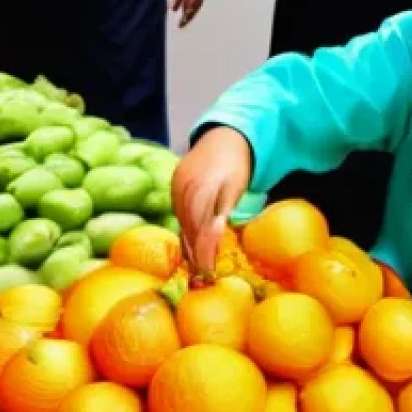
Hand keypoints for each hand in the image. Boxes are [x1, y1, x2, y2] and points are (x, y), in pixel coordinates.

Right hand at [171, 126, 251, 274]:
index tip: (210, 270)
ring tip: (198, 267)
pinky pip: (178, 213)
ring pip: (181, 221)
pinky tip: (190, 246)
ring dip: (189, 245)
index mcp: (203, 186)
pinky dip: (185, 230)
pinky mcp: (174, 186)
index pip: (201, 224)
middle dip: (196, 252)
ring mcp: (177, 186)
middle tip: (204, 276)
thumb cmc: (237, 163)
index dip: (204, 248)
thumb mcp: (237, 185)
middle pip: (188, 225)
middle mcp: (185, 186)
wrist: (224, 135)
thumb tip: (217, 233)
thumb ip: (225, 208)